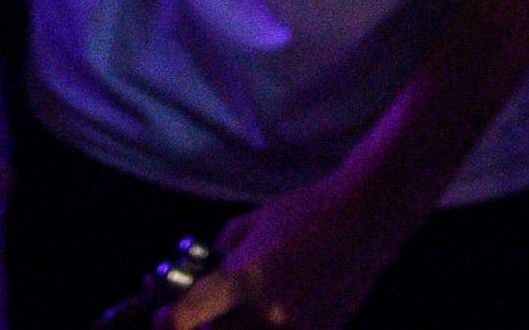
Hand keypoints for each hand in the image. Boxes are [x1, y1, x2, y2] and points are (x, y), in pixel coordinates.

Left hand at [164, 164, 416, 329]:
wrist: (365, 218)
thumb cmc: (305, 212)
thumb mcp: (251, 224)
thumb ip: (219, 257)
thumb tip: (195, 279)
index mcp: (246, 280)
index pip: (186, 318)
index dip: (165, 320)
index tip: (163, 314)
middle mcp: (268, 313)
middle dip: (196, 328)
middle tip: (196, 317)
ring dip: (232, 329)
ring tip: (235, 312)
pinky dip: (266, 328)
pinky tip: (270, 314)